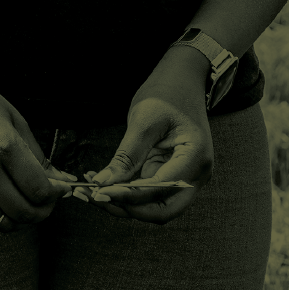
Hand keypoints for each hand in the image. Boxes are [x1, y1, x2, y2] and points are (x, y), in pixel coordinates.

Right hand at [0, 70, 77, 232]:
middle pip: (22, 211)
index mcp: (4, 145)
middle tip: (46, 202)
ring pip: (0, 222)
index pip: (39, 190)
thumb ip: (37, 155)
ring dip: (17, 220)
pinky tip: (1, 205)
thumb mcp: (14, 118)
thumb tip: (60, 181)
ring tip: (24, 206)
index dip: (56, 195)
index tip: (60, 190)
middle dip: (41, 212)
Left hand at [81, 52, 215, 223]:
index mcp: (195, 157)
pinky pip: (150, 193)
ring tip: (92, 192)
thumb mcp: (144, 119)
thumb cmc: (167, 93)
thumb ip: (126, 154)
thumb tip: (102, 183)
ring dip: (125, 205)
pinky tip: (104, 184)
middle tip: (95, 198)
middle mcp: (196, 175)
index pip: (159, 189)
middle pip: (162, 210)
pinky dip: (128, 193)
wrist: (183, 79)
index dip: (127, 196)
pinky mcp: (172, 175)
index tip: (98, 192)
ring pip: (155, 207)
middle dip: (128, 209)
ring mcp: (186, 178)